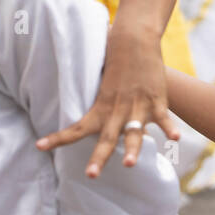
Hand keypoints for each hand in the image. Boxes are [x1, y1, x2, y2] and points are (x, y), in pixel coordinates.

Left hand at [37, 22, 179, 174]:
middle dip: (99, 158)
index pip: (75, 127)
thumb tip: (75, 106)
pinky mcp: (157, 100)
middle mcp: (117, 110)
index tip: (39, 146)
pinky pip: (164, 118)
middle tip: (91, 175)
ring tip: (128, 163)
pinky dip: (170, 128)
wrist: (134, 40)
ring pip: (134, 133)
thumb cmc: (115, 60)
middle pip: (106, 139)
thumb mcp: (100, 83)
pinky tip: (175, 139)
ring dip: (131, 149)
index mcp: (100, 106)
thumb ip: (95, 102)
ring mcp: (138, 106)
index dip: (57, 138)